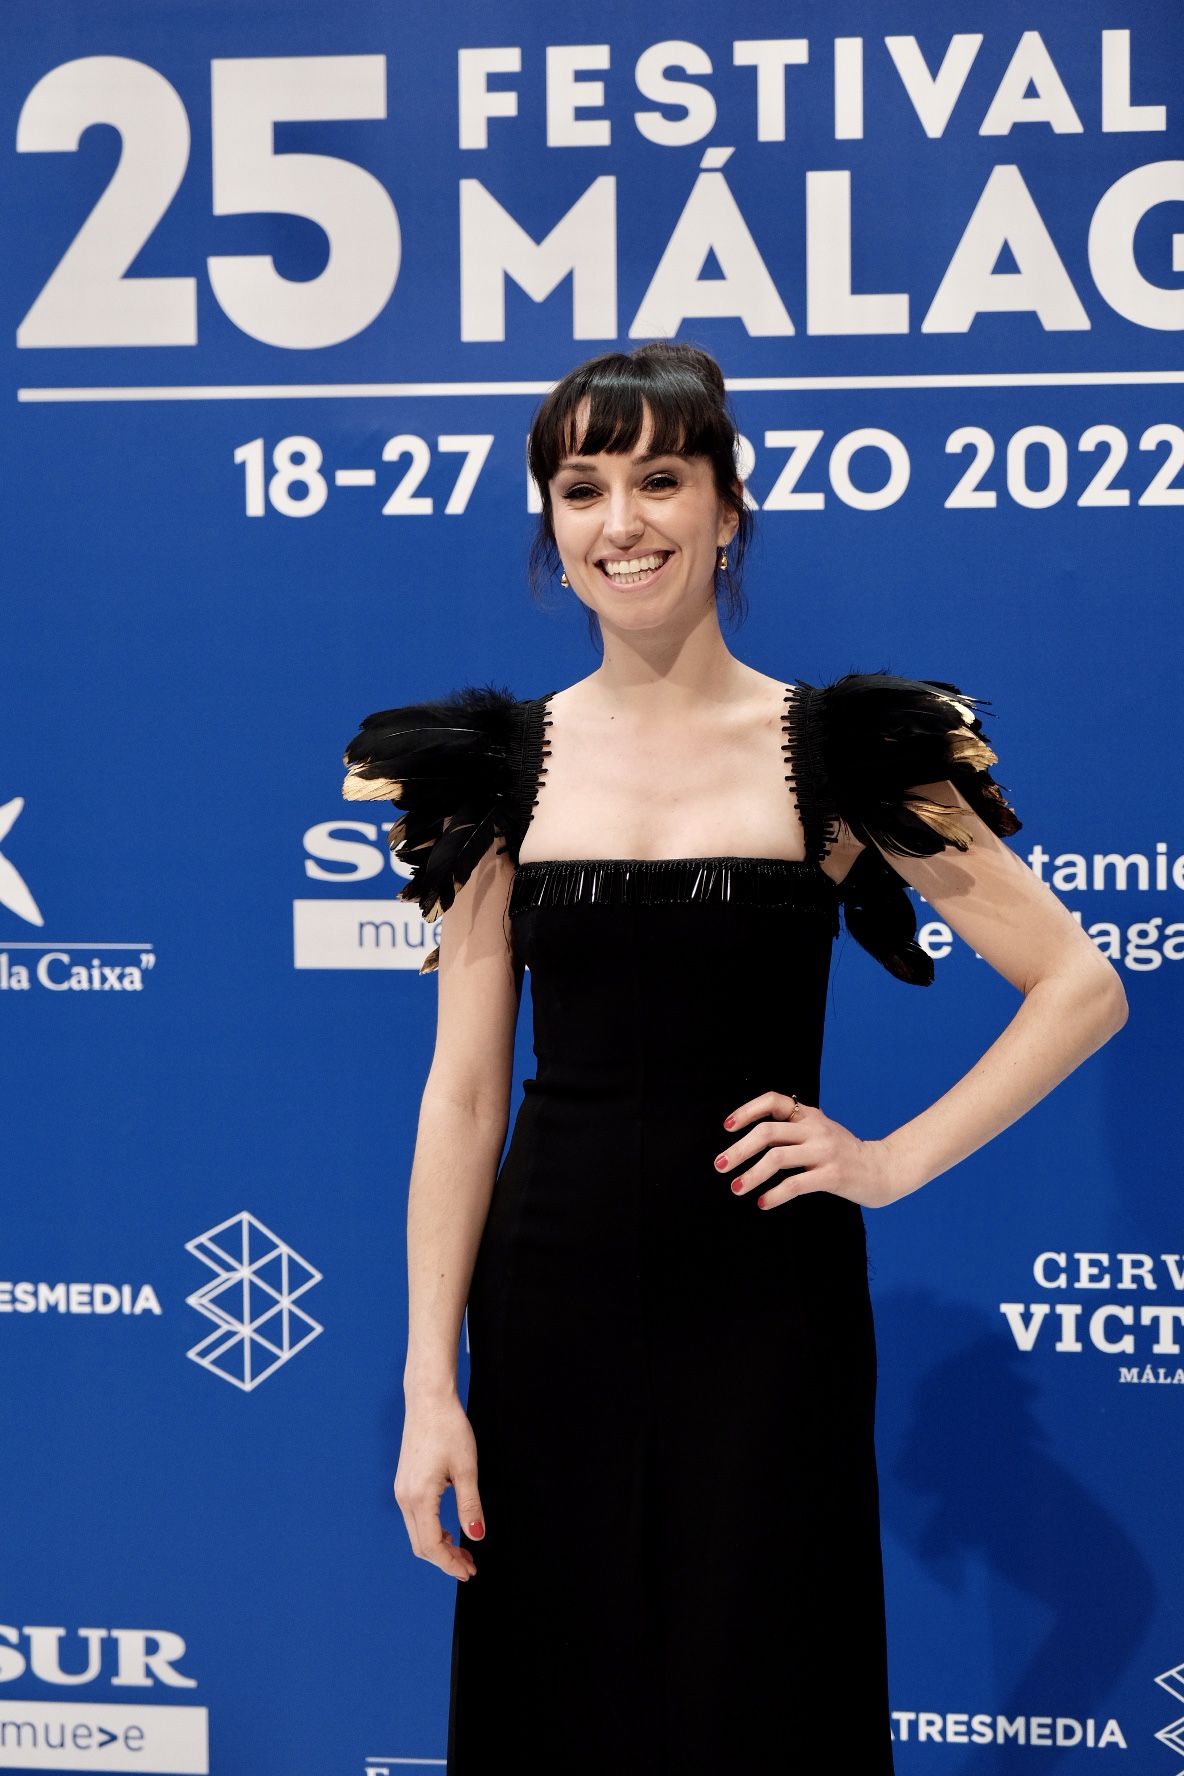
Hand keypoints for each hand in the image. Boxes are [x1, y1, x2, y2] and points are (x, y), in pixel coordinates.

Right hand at [394, 1390, 485, 1581]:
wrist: (428, 1399)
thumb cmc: (449, 1429)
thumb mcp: (466, 1469)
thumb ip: (470, 1506)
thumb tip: (477, 1537)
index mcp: (419, 1497)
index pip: (432, 1546)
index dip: (450, 1564)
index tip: (469, 1572)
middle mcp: (405, 1497)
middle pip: (421, 1545)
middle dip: (445, 1560)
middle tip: (470, 1566)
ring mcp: (402, 1489)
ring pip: (417, 1533)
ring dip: (438, 1546)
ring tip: (463, 1550)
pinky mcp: (404, 1482)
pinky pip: (414, 1517)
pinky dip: (431, 1531)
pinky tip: (449, 1529)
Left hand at [714, 1089, 903, 1210]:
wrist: (883, 1170)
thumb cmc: (843, 1154)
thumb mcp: (819, 1132)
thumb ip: (792, 1130)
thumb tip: (749, 1139)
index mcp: (810, 1115)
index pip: (773, 1101)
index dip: (747, 1111)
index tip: (727, 1127)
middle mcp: (816, 1128)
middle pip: (768, 1132)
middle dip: (739, 1149)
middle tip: (720, 1165)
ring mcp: (825, 1151)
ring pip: (777, 1158)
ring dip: (751, 1174)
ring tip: (736, 1188)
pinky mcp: (832, 1175)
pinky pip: (795, 1184)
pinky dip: (774, 1194)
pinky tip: (762, 1203)